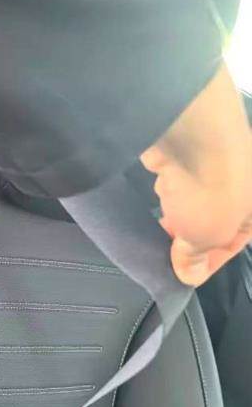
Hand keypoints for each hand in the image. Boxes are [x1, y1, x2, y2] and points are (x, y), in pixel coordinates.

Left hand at [141, 63, 251, 286]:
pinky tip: (162, 187)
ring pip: (199, 193)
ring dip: (181, 208)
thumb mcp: (207, 237)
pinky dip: (172, 182)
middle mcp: (243, 180)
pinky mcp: (193, 145)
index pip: (236, 242)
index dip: (209, 261)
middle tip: (170, 247)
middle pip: (217, 216)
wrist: (193, 133)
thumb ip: (197, 256)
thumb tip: (189, 274)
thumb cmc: (212, 191)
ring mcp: (219, 158)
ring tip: (166, 219)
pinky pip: (182, 172)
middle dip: (192, 233)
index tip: (184, 272)